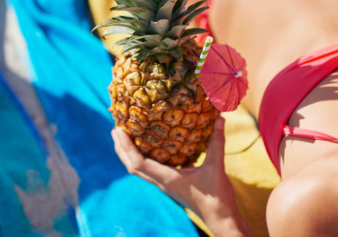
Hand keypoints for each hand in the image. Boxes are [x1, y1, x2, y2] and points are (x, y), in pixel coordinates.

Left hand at [111, 116, 253, 235]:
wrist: (221, 219)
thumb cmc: (216, 197)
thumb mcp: (217, 166)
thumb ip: (217, 142)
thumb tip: (220, 118)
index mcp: (167, 178)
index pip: (137, 162)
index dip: (125, 146)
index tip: (119, 129)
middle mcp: (161, 182)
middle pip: (132, 166)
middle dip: (121, 148)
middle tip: (116, 128)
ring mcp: (165, 184)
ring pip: (139, 169)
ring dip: (130, 153)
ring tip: (127, 136)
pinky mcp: (171, 184)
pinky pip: (151, 169)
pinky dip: (144, 157)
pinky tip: (153, 146)